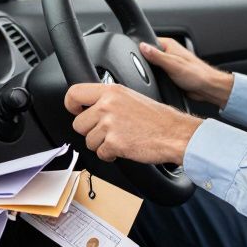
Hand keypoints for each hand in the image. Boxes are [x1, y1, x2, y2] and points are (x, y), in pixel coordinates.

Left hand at [65, 83, 202, 163]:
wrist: (175, 133)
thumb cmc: (158, 118)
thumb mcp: (131, 97)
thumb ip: (110, 99)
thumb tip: (91, 107)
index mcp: (111, 91)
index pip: (74, 93)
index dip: (71, 105)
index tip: (75, 111)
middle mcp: (107, 105)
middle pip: (78, 123)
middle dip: (90, 131)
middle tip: (107, 131)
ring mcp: (109, 124)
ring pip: (88, 141)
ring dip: (101, 144)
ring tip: (120, 139)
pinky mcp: (113, 143)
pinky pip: (100, 153)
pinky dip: (110, 154)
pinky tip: (124, 147)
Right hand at [139, 38, 234, 107]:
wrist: (207, 88)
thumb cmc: (196, 74)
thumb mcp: (172, 64)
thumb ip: (156, 55)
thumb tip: (143, 46)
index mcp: (169, 45)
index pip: (148, 43)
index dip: (141, 50)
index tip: (137, 58)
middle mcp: (169, 52)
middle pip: (149, 56)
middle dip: (147, 64)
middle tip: (150, 71)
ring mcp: (170, 63)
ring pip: (153, 67)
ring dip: (153, 73)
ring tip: (158, 77)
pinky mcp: (171, 73)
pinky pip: (159, 75)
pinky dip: (158, 79)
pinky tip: (160, 82)